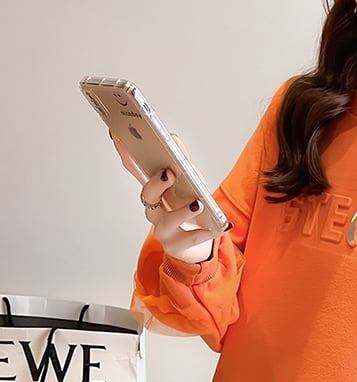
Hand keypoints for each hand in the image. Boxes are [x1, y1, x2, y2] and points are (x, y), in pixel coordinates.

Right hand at [109, 129, 217, 263]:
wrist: (199, 244)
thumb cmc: (192, 208)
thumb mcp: (191, 181)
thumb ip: (182, 161)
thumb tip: (174, 139)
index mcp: (155, 190)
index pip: (136, 171)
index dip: (125, 155)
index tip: (118, 136)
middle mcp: (154, 209)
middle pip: (148, 196)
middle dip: (156, 184)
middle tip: (169, 173)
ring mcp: (163, 229)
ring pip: (167, 221)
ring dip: (182, 212)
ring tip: (197, 204)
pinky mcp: (176, 246)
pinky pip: (188, 240)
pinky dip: (200, 234)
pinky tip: (212, 229)